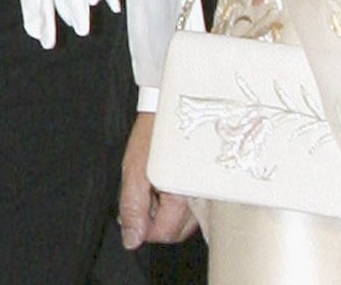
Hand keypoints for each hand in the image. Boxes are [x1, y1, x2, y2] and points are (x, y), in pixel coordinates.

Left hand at [118, 113, 197, 247]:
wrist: (175, 101)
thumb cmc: (156, 129)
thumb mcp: (134, 168)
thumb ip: (132, 206)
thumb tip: (132, 239)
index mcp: (182, 196)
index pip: (165, 233)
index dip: (144, 226)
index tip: (135, 208)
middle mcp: (201, 197)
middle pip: (177, 230)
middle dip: (156, 218)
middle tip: (146, 190)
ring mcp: (207, 189)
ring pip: (186, 219)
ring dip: (167, 209)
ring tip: (157, 181)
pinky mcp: (209, 181)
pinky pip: (194, 204)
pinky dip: (179, 199)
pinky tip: (169, 181)